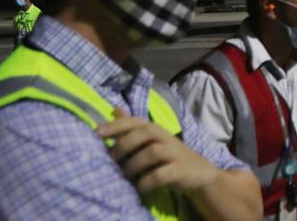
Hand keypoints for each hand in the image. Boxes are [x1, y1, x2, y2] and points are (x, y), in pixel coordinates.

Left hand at [97, 108, 219, 193]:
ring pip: (153, 152)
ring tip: (124, 176)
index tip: (97, 132)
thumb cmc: (168, 155)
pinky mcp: (181, 170)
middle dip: (124, 144)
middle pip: (145, 132)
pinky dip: (148, 181)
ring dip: (134, 164)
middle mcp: (165, 137)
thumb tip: (113, 109)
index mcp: (155, 129)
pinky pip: (162, 174)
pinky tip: (140, 187)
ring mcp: (175, 153)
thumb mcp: (152, 139)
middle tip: (110, 159)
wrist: (199, 172)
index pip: (136, 121)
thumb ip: (132, 127)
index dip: (117, 124)